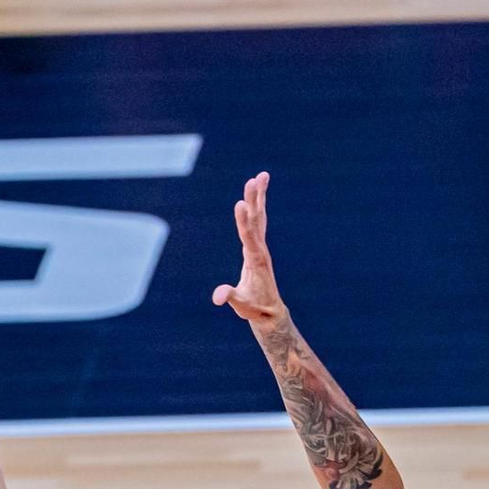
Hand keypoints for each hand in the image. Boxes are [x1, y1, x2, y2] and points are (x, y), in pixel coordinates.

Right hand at [212, 171, 286, 330]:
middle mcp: (260, 250)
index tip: (240, 204)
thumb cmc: (254, 308)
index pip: (248, 237)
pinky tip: (257, 192)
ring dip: (259, 196)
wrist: (269, 312)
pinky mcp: (258, 247)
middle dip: (254, 201)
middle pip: (256, 221)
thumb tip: (218, 297)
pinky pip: (257, 222)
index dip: (244, 221)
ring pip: (259, 217)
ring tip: (261, 176)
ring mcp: (260, 247)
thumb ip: (231, 298)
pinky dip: (257, 206)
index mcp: (255, 261)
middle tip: (254, 180)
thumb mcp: (242, 306)